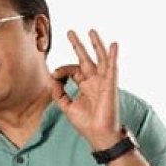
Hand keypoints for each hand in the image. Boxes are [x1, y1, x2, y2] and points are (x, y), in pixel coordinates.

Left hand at [51, 30, 122, 149]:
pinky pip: (112, 68)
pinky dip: (113, 56)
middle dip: (78, 45)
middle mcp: (94, 81)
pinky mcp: (110, 85)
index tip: (54, 74)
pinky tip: (114, 45)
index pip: (72, 70)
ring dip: (96, 44)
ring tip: (91, 31)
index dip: (62, 70)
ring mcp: (103, 81)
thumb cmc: (86, 123)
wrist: (98, 134)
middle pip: (86, 58)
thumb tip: (51, 78)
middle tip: (70, 32)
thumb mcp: (67, 107)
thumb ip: (58, 93)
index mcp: (84, 85)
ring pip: (100, 58)